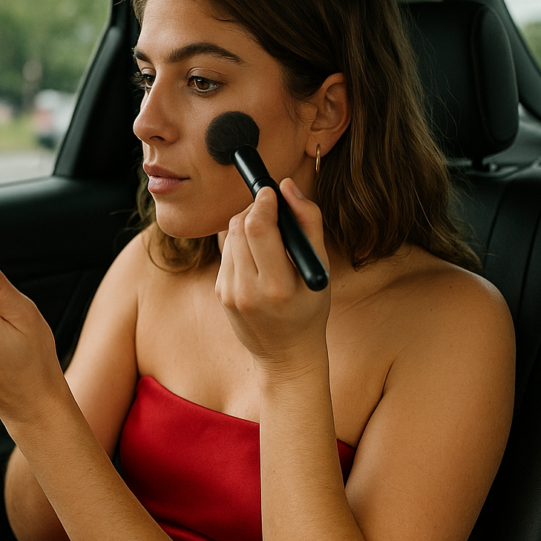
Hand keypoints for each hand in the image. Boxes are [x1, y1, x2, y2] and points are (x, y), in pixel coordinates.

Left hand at [215, 179, 331, 374]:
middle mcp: (248, 291)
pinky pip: (226, 253)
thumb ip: (308, 222)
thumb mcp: (320, 268)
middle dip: (254, 210)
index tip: (271, 191)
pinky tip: (258, 258)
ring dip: (246, 225)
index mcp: (279, 287)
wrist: (286, 354)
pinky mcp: (220, 293)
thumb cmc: (310, 308)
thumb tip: (287, 186)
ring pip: (229, 237)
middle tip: (271, 209)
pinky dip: (240, 245)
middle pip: (239, 228)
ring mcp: (229, 293)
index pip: (259, 229)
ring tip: (268, 236)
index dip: (263, 202)